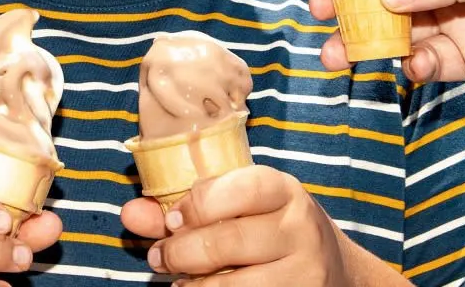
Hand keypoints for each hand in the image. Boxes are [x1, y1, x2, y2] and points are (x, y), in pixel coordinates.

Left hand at [123, 166, 355, 284]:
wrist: (334, 271)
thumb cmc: (271, 230)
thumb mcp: (240, 208)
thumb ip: (185, 209)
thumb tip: (130, 215)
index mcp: (284, 191)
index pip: (244, 188)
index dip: (200, 203)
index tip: (172, 220)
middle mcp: (300, 228)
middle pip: (229, 240)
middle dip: (182, 251)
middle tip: (160, 257)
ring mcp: (304, 271)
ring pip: (236, 285)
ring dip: (195, 285)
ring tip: (180, 282)